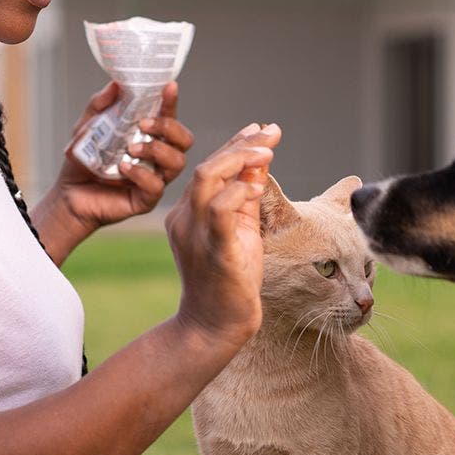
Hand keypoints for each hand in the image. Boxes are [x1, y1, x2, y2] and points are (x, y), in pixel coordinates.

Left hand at [57, 81, 193, 230]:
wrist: (69, 194)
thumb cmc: (84, 160)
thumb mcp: (87, 126)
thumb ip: (100, 105)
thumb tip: (115, 84)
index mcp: (149, 136)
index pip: (169, 116)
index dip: (171, 102)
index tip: (169, 87)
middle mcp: (158, 157)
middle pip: (185, 140)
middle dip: (169, 128)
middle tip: (144, 124)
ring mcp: (155, 178)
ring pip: (177, 162)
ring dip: (156, 150)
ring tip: (131, 148)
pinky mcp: (146, 199)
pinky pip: (156, 186)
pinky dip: (142, 174)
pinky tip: (124, 167)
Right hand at [165, 123, 281, 349]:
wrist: (215, 325)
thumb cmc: (229, 280)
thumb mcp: (241, 228)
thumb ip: (248, 195)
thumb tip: (260, 160)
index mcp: (189, 212)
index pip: (210, 167)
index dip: (236, 144)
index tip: (261, 128)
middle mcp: (184, 217)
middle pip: (206, 166)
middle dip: (240, 144)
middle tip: (270, 132)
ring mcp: (194, 233)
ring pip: (206, 179)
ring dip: (239, 159)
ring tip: (266, 151)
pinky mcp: (212, 250)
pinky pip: (218, 211)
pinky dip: (238, 192)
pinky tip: (257, 186)